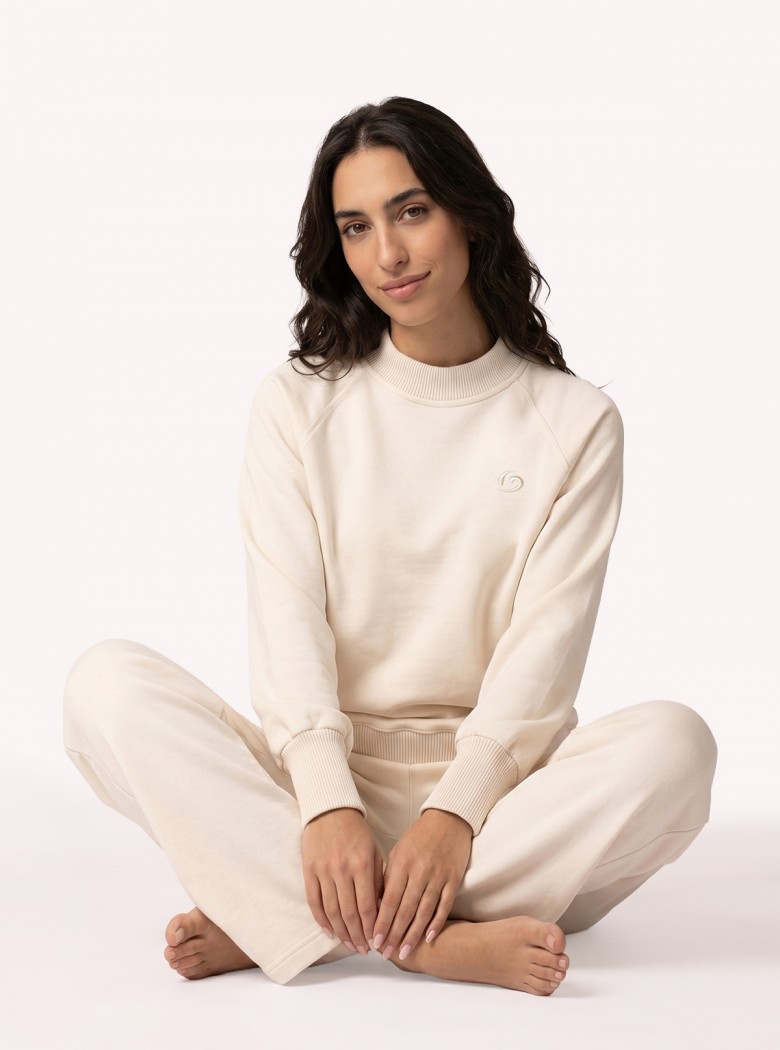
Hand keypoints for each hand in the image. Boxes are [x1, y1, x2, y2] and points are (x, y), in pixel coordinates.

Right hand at [301, 807, 384, 954]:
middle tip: (365, 950)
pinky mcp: (309, 871)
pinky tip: (329, 932)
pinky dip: (321, 920)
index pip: (368, 907)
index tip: (377, 943)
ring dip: (341, 932)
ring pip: (331, 911)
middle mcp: (342, 870)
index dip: (372, 929)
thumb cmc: (357, 832)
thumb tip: (381, 912)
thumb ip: (378, 881)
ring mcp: (323, 871)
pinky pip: (314, 901)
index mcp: (363, 865)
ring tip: (350, 945)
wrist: (330, 810)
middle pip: (349, 913)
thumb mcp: (375, 853)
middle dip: (358, 936)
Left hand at [371, 808, 472, 961]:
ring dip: (413, 934)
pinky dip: (437, 922)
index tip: (374, 941)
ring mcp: (438, 875)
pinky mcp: (453, 878)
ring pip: (424, 911)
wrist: (448, 819)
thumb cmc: (419, 837)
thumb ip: (389, 877)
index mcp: (402, 862)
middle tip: (385, 953)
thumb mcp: (398, 851)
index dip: (381, 922)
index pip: (390, 899)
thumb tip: (378, 906)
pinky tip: (429, 938)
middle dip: (394, 934)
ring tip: (404, 952)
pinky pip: (444, 905)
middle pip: (405, 909)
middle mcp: (419, 870)